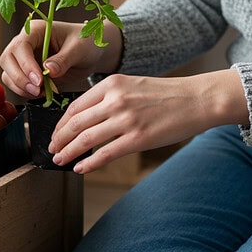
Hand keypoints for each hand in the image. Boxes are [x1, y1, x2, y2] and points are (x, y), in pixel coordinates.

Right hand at [0, 20, 122, 98]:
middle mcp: (25, 42)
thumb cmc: (85, 43)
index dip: (26, 64)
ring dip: (20, 87)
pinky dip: (24, 92)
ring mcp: (23, 58)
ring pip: (8, 73)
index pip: (20, 46)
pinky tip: (41, 93)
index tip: (39, 80)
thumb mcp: (79, 49)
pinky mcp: (25, 72)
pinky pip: (15, 84)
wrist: (89, 53)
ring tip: (41, 93)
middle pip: (7, 60)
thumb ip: (64, 59)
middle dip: (19, 78)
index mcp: (36, 30)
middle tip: (38, 90)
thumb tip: (48, 70)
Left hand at [50, 69, 249, 172]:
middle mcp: (116, 99)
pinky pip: (105, 154)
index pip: (75, 106)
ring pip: (86, 139)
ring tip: (60, 160)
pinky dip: (89, 163)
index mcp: (111, 83)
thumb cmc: (165, 95)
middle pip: (75, 123)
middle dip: (59, 140)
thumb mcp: (132, 85)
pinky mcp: (138, 138)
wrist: (198, 99)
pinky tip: (80, 168)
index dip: (60, 124)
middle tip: (52, 150)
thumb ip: (107, 97)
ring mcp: (126, 119)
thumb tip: (83, 119)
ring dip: (68, 152)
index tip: (54, 135)